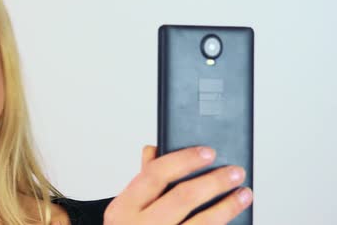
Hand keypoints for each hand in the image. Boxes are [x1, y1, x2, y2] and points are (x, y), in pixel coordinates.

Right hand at [104, 145, 252, 223]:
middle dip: (214, 181)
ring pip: (202, 223)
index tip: (208, 152)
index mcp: (123, 209)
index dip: (184, 160)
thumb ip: (143, 180)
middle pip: (183, 197)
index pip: (155, 175)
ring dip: (228, 206)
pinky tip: (234, 218)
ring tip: (244, 193)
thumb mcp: (127, 209)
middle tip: (234, 171)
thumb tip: (154, 150)